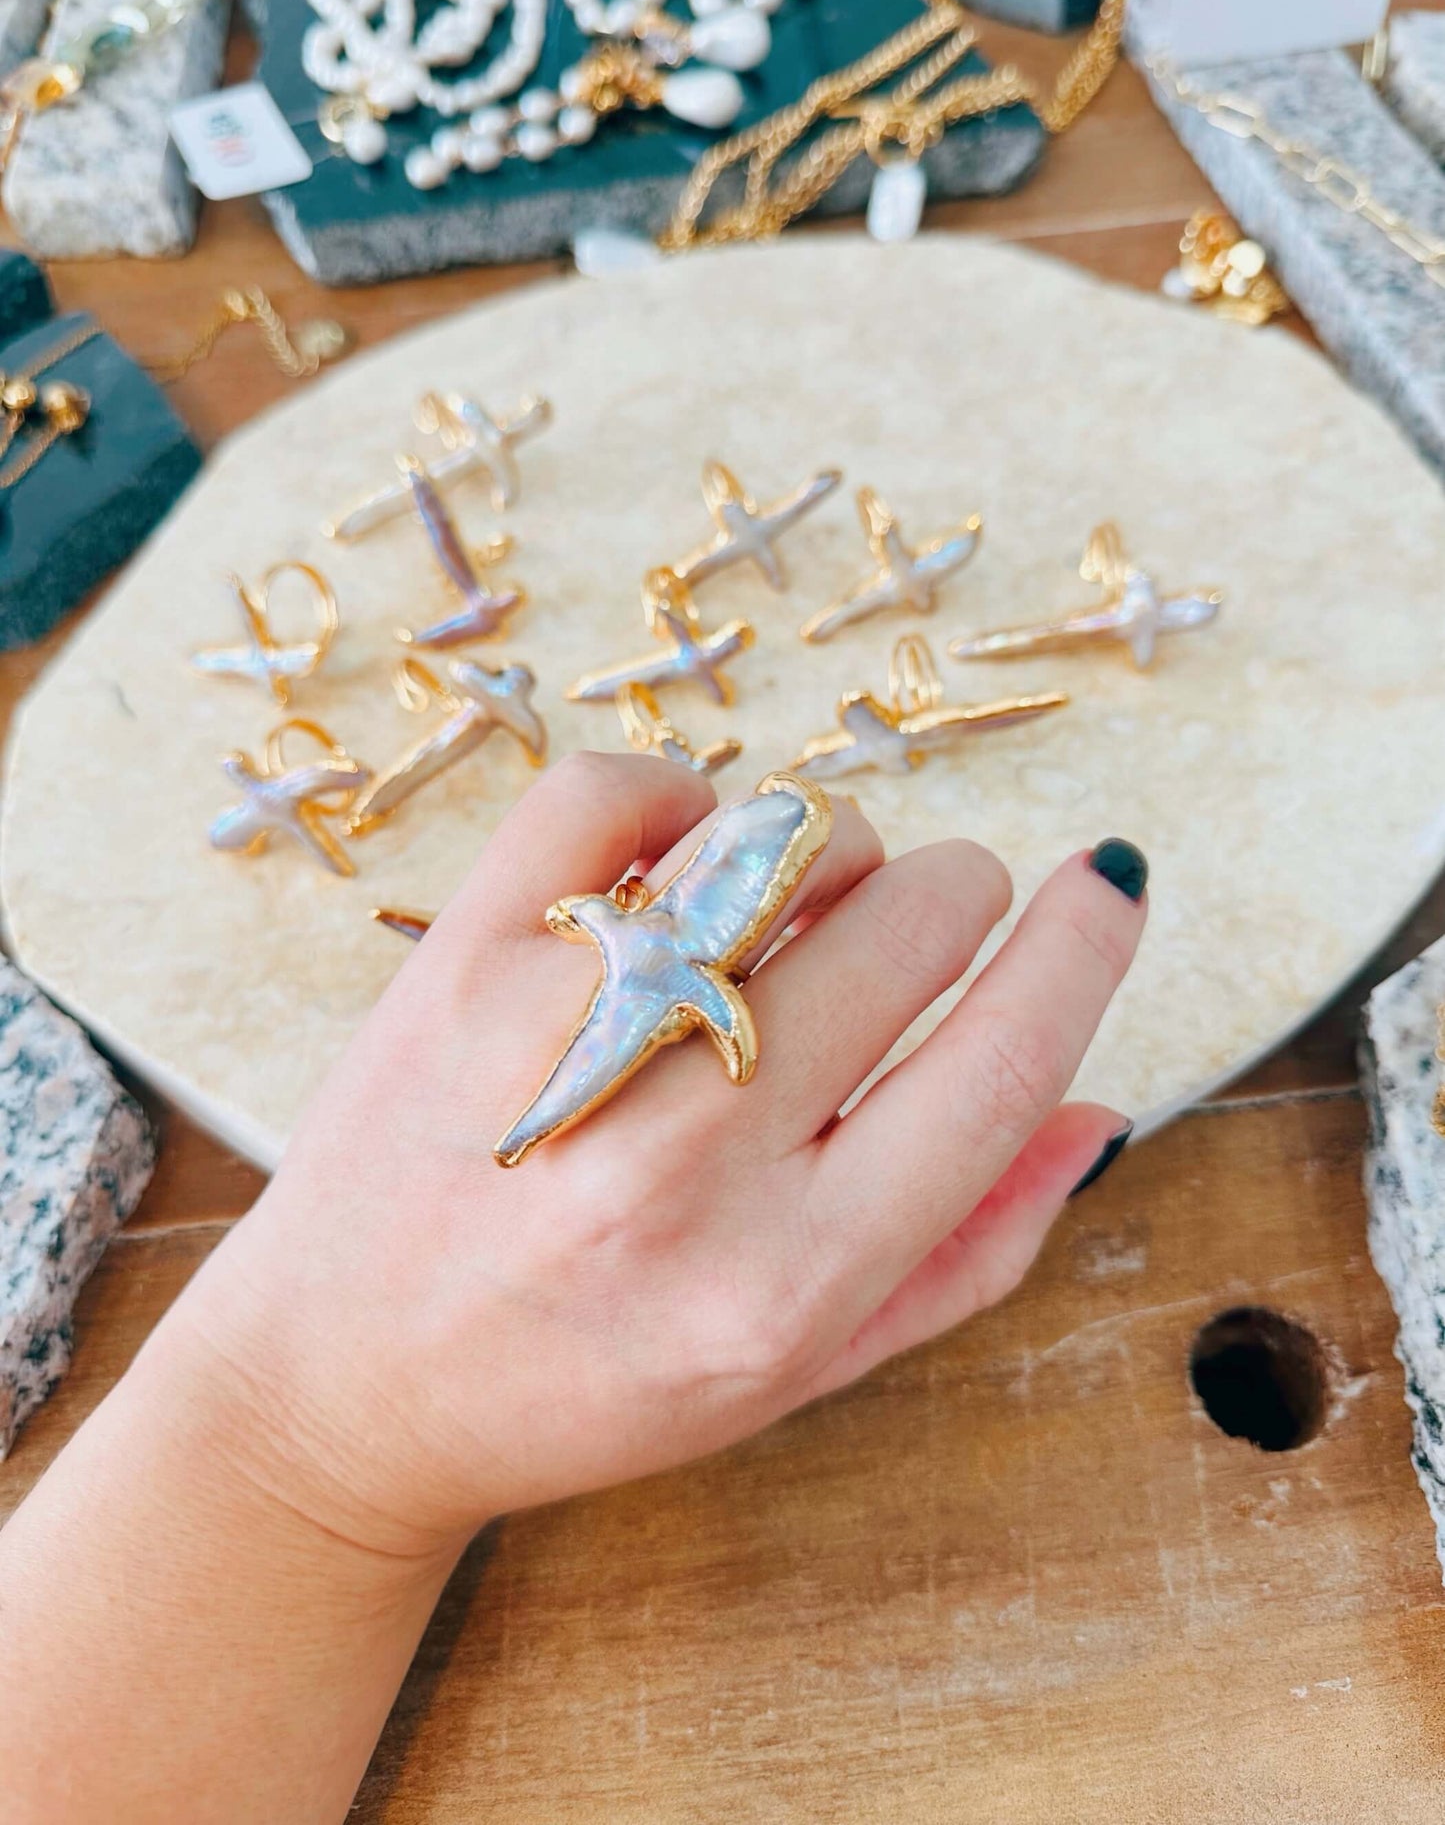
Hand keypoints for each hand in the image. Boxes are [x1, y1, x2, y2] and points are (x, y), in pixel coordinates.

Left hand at [185, 753, 1144, 1556]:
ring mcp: (564, 1047)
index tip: (1109, 879)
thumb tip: (1098, 1106)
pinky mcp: (462, 964)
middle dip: (944, 900)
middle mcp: (684, 1161)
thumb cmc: (592, 1382)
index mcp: (788, 1277)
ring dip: (819, 854)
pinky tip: (673, 864)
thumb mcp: (800, 1368)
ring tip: (776, 922)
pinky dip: (674, 797)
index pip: (996, 1064)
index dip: (1084, 947)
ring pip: (779, 837)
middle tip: (899, 936)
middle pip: (908, 921)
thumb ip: (967, 1252)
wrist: (347, 1386)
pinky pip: (617, 790)